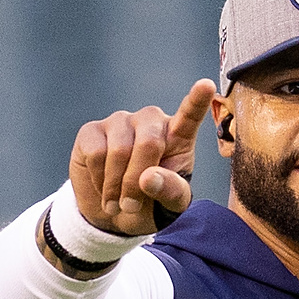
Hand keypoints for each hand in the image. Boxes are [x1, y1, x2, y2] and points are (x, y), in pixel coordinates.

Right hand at [69, 79, 216, 235]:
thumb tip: (148, 178)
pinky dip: (99, 179)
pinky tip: (102, 187)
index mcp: (178, 136)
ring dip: (116, 186)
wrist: (113, 213)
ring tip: (116, 203)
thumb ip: (170, 191)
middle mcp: (150, 121)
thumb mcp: (170, 205)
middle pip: (149, 142)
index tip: (206, 85)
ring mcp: (120, 121)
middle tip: (131, 206)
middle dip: (138, 182)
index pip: (190, 115)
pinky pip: (95, 153)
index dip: (196, 100)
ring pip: (119, 150)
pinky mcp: (92, 130)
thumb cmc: (151, 204)